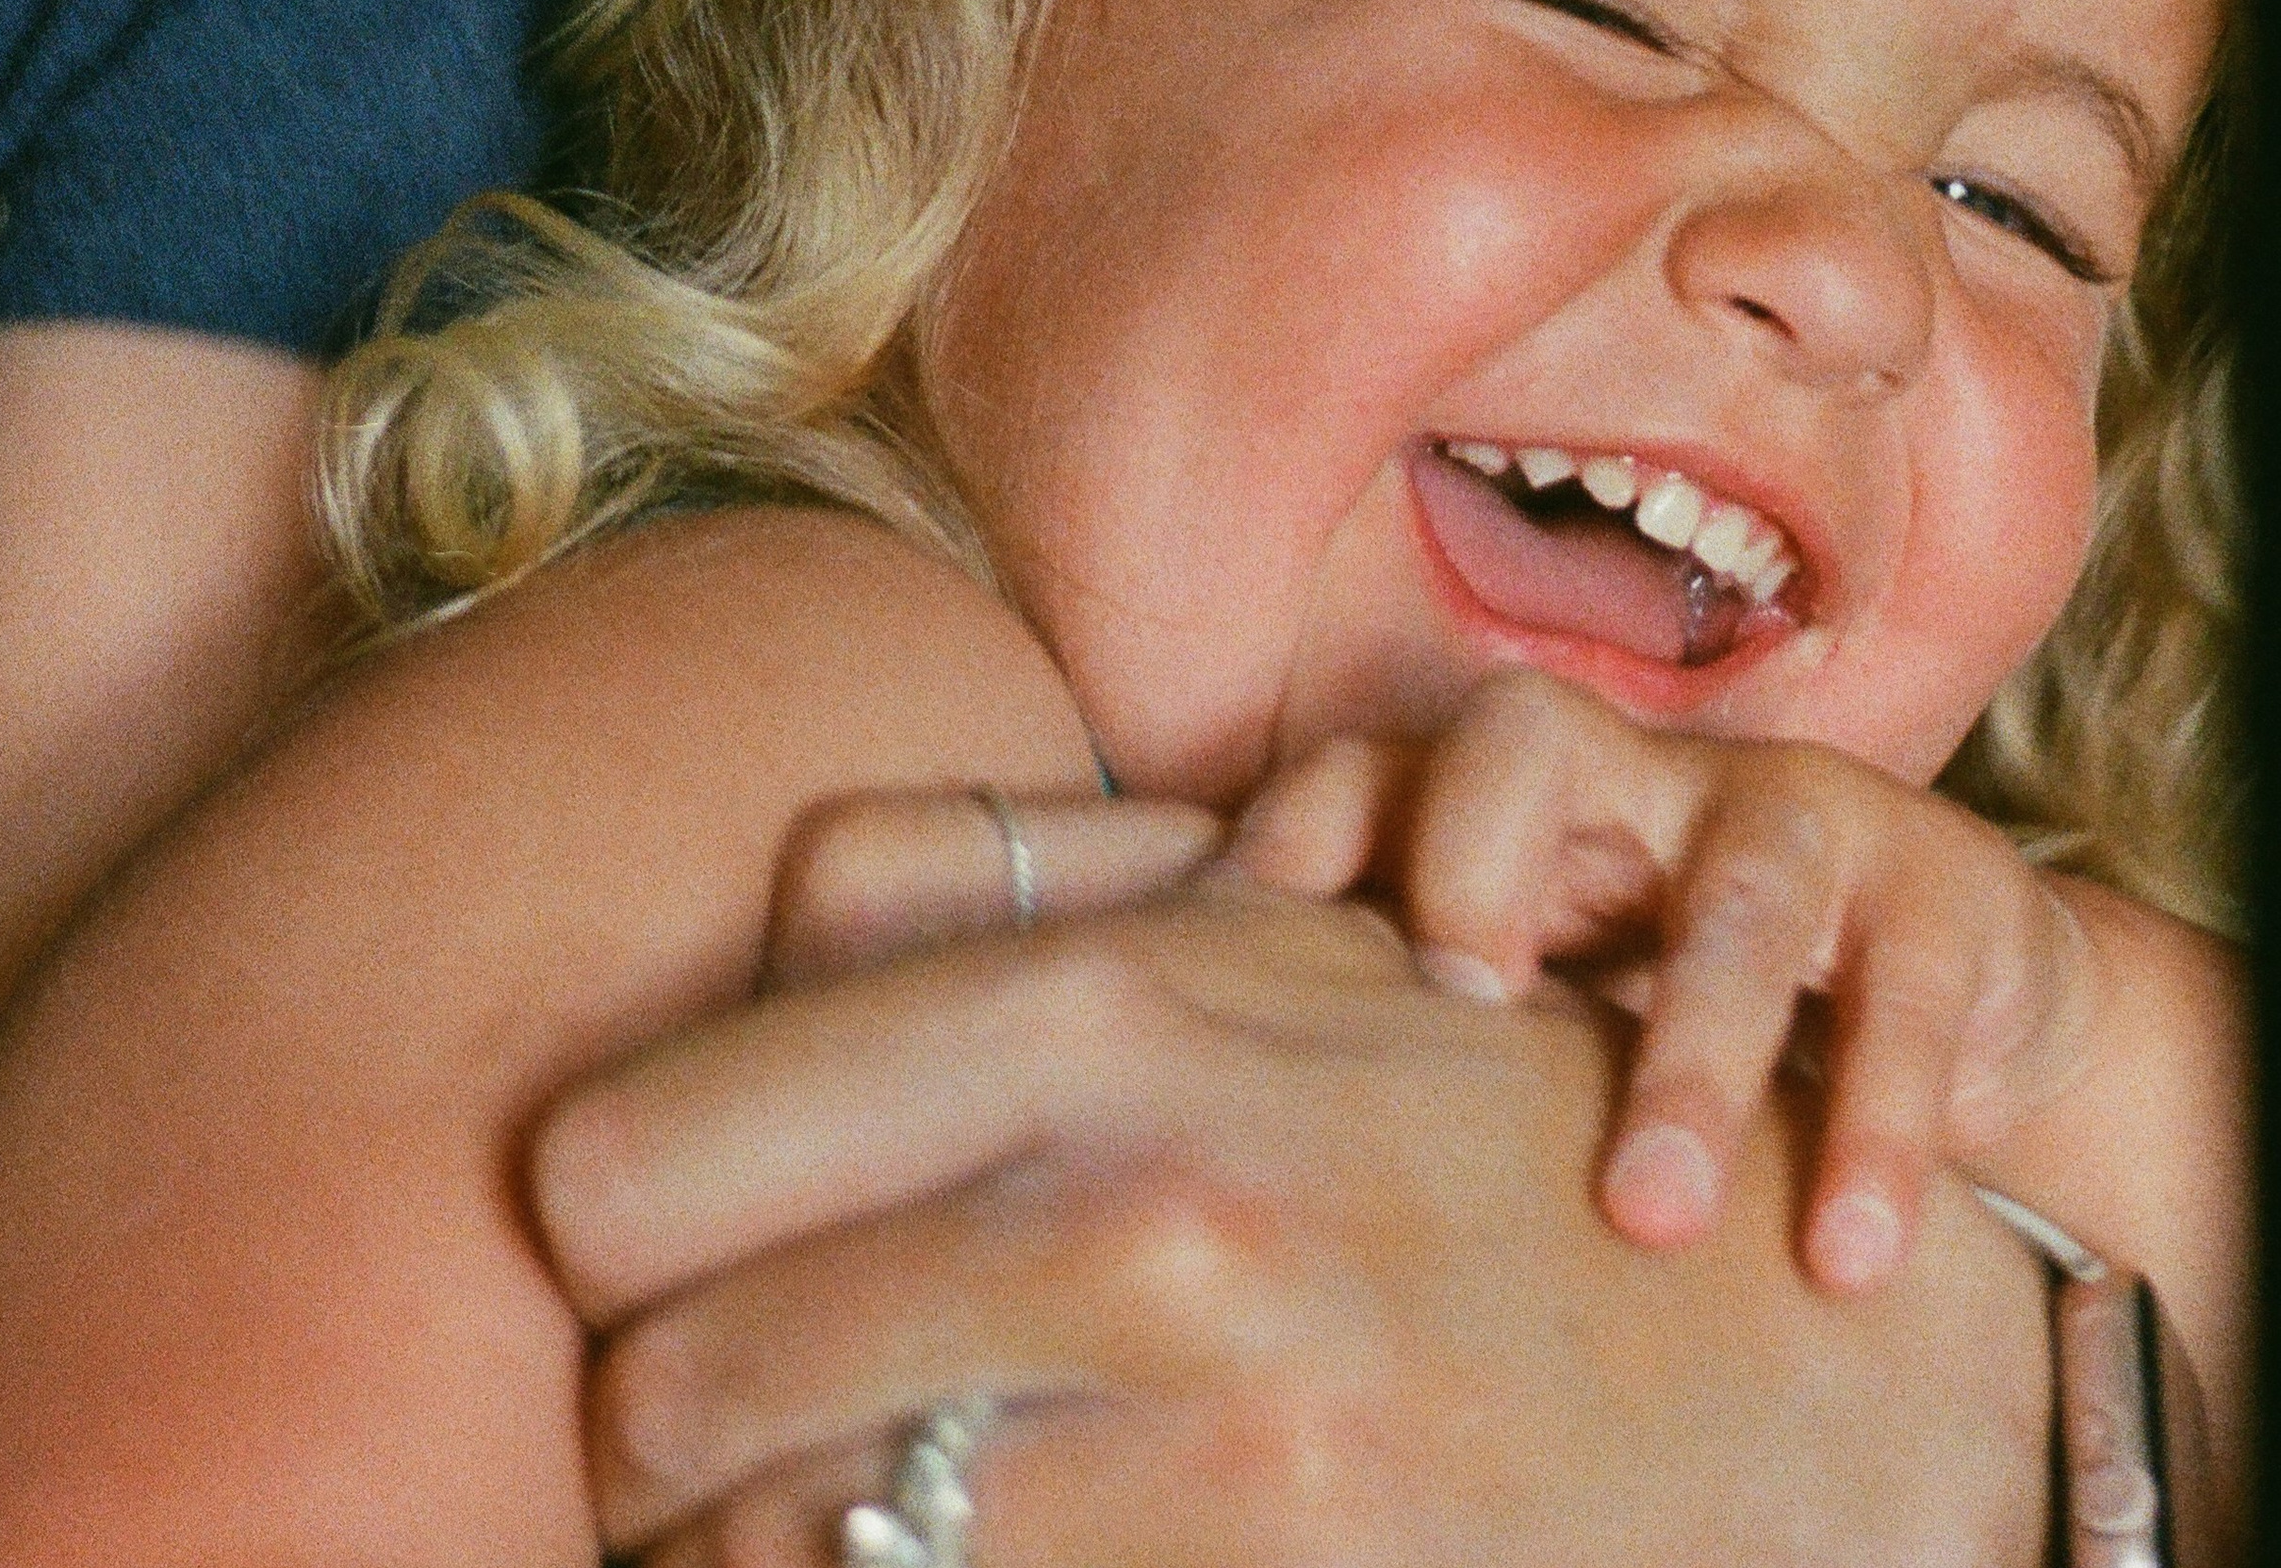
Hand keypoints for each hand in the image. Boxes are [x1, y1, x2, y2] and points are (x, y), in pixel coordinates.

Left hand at [536, 830, 2052, 1567]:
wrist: (1814, 1342)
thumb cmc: (1467, 1118)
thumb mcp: (1239, 945)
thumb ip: (960, 913)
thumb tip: (720, 972)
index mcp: (1096, 1008)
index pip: (624, 1162)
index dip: (603, 1239)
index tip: (653, 1273)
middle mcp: (1142, 1213)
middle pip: (658, 1393)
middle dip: (656, 1437)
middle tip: (713, 1440)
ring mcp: (1232, 1449)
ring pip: (779, 1565)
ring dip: (763, 1558)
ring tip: (833, 1512)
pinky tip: (956, 1567)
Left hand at [1224, 669, 2098, 1293]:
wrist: (1952, 990)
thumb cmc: (1669, 1002)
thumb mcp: (1535, 1004)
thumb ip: (1402, 1037)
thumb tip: (1198, 1161)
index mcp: (1499, 800)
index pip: (1357, 772)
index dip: (1287, 853)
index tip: (1223, 985)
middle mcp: (1631, 775)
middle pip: (1518, 740)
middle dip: (1473, 865)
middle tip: (1456, 1019)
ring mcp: (1786, 814)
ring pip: (1731, 896)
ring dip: (1689, 1064)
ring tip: (1650, 1220)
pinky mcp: (1935, 888)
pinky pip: (1907, 991)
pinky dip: (1876, 1127)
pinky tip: (1846, 1261)